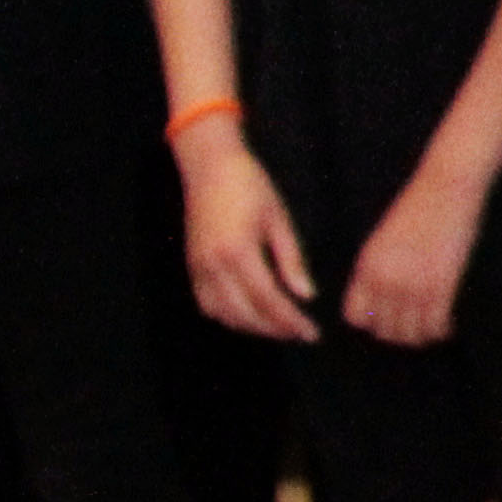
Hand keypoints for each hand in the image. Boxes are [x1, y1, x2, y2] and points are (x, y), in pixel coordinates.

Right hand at [179, 131, 318, 343]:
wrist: (209, 167)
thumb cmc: (251, 187)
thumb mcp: (278, 219)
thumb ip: (291, 260)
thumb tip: (306, 296)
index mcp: (238, 252)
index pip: (268, 300)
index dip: (290, 321)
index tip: (311, 333)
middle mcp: (213, 266)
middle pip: (246, 314)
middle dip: (275, 330)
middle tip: (301, 334)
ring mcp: (198, 269)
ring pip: (224, 315)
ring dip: (252, 327)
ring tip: (280, 328)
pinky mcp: (191, 267)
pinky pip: (207, 305)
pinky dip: (228, 317)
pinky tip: (249, 316)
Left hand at [341, 167, 489, 347]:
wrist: (446, 187)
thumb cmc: (419, 207)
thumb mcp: (384, 239)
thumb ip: (378, 268)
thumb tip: (383, 298)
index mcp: (366, 268)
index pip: (357, 317)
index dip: (374, 322)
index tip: (390, 318)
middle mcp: (385, 281)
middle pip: (384, 330)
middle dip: (401, 332)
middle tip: (417, 324)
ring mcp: (412, 285)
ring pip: (410, 334)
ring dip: (422, 335)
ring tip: (434, 326)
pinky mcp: (441, 285)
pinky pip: (436, 325)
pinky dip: (443, 330)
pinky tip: (449, 323)